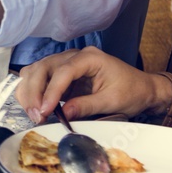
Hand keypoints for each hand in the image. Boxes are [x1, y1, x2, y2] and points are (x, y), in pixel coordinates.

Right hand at [15, 47, 171, 123]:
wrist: (142, 89)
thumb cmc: (132, 92)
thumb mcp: (113, 101)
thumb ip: (87, 106)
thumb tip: (63, 114)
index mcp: (89, 58)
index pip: (62, 71)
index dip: (50, 91)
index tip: (44, 111)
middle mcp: (73, 56)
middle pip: (42, 68)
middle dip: (34, 92)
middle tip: (36, 116)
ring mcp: (64, 63)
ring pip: (35, 71)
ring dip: (29, 92)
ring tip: (34, 114)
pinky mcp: (60, 74)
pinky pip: (38, 79)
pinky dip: (32, 92)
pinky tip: (35, 108)